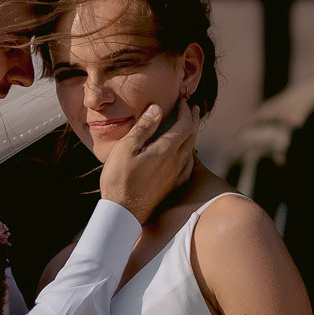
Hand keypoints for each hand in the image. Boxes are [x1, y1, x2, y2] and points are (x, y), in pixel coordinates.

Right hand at [99, 96, 198, 222]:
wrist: (123, 213)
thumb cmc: (119, 179)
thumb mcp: (126, 148)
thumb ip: (143, 127)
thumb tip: (157, 108)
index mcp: (166, 150)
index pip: (184, 125)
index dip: (186, 111)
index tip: (184, 101)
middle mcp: (176, 162)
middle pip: (191, 136)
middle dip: (193, 120)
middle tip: (194, 108)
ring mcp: (176, 176)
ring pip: (191, 150)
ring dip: (192, 135)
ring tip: (190, 126)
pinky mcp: (173, 186)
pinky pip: (188, 164)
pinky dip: (189, 152)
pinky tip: (186, 154)